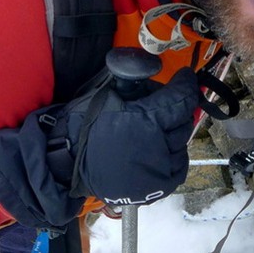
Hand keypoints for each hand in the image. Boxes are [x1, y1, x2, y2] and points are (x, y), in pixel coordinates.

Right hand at [0, 68, 199, 230]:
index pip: (181, 99)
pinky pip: (178, 167)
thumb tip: (155, 65)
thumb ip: (132, 77)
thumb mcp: (107, 91)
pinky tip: (160, 149)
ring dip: (173, 133)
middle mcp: (158, 146)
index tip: (185, 78)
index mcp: (146, 120)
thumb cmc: (84, 124)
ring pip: (181, 145)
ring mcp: (159, 170)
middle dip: (177, 109)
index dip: (186, 85)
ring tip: (158, 128)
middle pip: (183, 121)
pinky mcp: (157, 187)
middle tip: (164, 103)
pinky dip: (173, 156)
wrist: (67, 161)